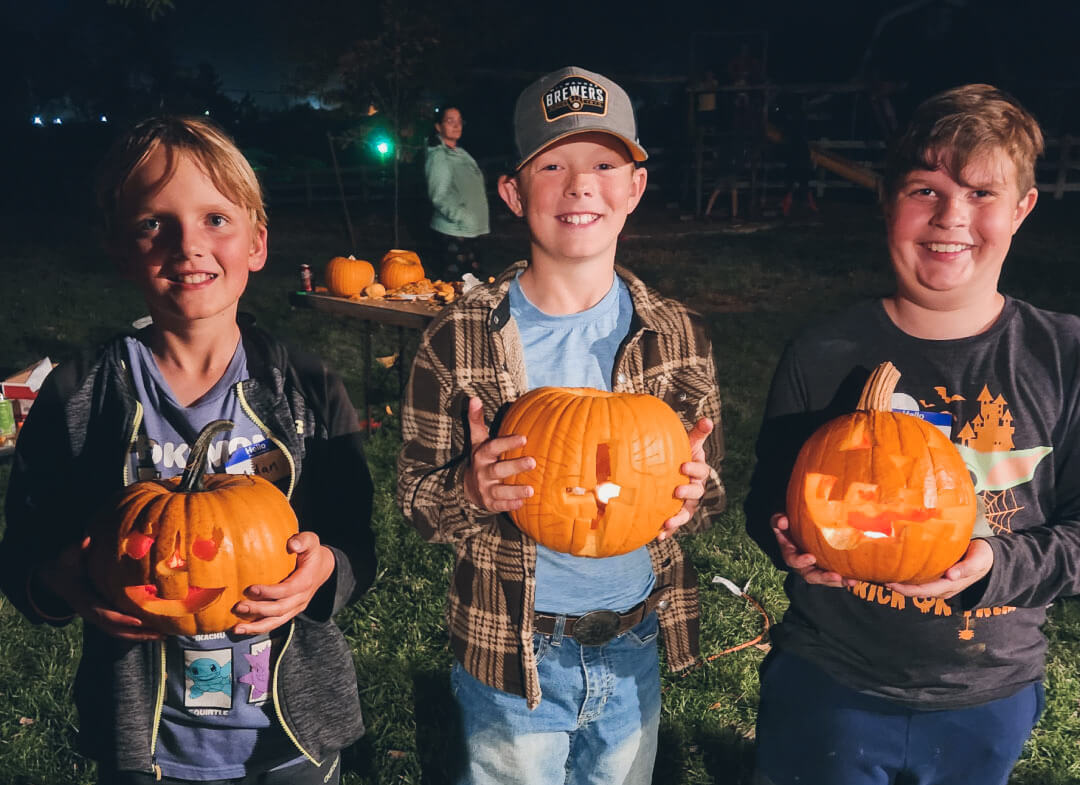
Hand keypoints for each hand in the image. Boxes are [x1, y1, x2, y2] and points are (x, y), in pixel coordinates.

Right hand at [37, 537, 161, 640]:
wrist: (57, 577)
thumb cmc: (66, 565)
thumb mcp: (68, 557)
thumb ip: (77, 549)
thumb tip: (86, 539)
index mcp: (85, 601)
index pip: (104, 613)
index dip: (120, 619)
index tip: (138, 621)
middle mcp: (92, 613)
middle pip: (115, 629)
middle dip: (137, 633)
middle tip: (160, 634)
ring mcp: (99, 616)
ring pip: (120, 632)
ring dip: (140, 636)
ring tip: (164, 636)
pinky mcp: (106, 614)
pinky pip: (122, 627)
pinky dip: (137, 631)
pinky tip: (156, 630)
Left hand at [233, 532, 335, 634]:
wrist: (323, 568)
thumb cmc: (312, 552)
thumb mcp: (311, 541)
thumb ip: (302, 540)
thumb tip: (291, 545)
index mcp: (305, 582)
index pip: (287, 590)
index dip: (269, 592)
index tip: (250, 589)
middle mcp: (301, 599)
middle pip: (279, 610)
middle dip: (258, 610)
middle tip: (238, 606)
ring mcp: (295, 608)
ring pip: (276, 622)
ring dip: (256, 627)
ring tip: (236, 628)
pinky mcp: (289, 612)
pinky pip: (274, 623)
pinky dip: (258, 628)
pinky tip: (241, 629)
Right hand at [463, 396, 534, 512]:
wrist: (467, 487)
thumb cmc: (480, 458)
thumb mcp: (477, 440)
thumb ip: (476, 420)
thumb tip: (474, 398)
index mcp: (482, 455)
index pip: (493, 447)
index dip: (507, 443)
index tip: (524, 438)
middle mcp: (483, 472)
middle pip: (498, 470)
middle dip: (515, 467)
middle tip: (533, 462)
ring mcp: (486, 489)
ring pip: (499, 491)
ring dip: (514, 491)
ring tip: (531, 490)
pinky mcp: (490, 503)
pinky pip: (499, 506)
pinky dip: (510, 505)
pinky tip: (523, 504)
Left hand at [658, 418, 712, 540]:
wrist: (670, 469)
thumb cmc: (680, 453)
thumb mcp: (688, 442)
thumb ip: (697, 433)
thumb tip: (708, 420)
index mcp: (698, 472)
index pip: (701, 471)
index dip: (694, 469)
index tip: (683, 466)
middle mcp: (695, 489)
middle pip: (696, 493)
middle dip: (687, 493)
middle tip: (676, 491)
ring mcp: (686, 503)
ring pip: (687, 513)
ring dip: (678, 518)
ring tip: (668, 522)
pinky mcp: (676, 514)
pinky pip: (674, 525)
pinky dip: (669, 531)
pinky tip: (659, 536)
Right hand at [771, 513, 849, 587]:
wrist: (799, 525)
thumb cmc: (789, 521)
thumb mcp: (781, 519)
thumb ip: (778, 520)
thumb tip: (783, 521)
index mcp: (790, 553)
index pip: (793, 561)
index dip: (801, 561)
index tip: (811, 557)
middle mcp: (802, 564)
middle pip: (811, 575)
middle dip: (823, 577)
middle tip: (836, 577)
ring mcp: (815, 566)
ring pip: (825, 578)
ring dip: (837, 581)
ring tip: (851, 581)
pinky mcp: (826, 566)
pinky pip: (835, 575)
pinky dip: (845, 578)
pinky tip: (856, 578)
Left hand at [887, 539, 993, 598]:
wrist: (987, 557)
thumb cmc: (982, 556)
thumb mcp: (978, 561)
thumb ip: (966, 568)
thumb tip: (951, 576)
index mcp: (950, 585)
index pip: (923, 590)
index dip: (905, 589)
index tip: (890, 582)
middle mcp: (942, 587)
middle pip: (915, 591)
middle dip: (897, 586)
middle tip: (878, 577)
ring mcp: (938, 583)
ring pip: (915, 586)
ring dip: (899, 581)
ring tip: (881, 572)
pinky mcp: (936, 576)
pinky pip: (918, 579)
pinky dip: (906, 576)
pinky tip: (894, 567)